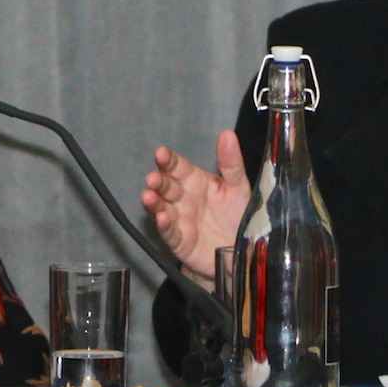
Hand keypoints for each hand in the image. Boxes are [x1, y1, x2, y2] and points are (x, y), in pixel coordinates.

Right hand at [140, 132, 250, 283]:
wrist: (239, 252)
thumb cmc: (236, 217)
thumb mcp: (238, 188)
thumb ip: (232, 164)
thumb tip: (227, 134)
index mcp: (196, 182)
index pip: (178, 168)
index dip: (169, 161)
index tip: (162, 153)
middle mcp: (183, 199)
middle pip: (166, 186)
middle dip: (158, 182)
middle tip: (153, 179)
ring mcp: (179, 220)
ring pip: (161, 208)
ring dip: (154, 202)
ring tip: (149, 196)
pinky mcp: (179, 241)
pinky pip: (169, 233)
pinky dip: (164, 226)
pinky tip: (162, 218)